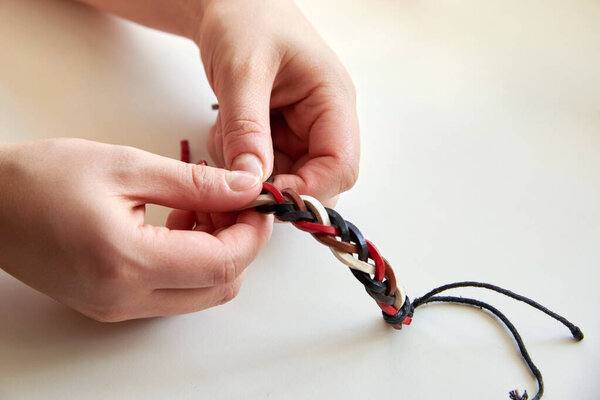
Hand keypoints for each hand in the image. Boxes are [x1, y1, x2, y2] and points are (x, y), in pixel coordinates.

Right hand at [0, 138, 271, 321]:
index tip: (259, 199)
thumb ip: (196, 183)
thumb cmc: (42, 178)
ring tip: (201, 207)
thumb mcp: (127, 166)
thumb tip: (246, 188)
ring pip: (202, 293)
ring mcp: (119, 308)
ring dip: (218, 253)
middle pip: (221, 286)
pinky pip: (175, 292)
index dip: (253, 232)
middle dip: (241, 244)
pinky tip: (179, 225)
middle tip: (234, 201)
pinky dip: (192, 262)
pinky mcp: (114, 304)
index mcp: (128, 262)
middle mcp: (126, 299)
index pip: (223, 262)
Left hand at [197, 0, 359, 204]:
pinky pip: (267, 166)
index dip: (309, 189)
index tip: (267, 195)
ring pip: (288, 177)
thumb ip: (247, 128)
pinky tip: (225, 130)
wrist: (229, 3)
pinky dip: (241, 161)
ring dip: (253, 171)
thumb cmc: (245, 20)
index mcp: (333, 100)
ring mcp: (304, 129)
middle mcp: (325, 120)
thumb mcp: (242, 71)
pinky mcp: (281, 133)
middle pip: (319, 180)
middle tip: (238, 171)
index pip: (341, 165)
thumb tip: (251, 181)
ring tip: (225, 133)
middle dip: (278, 183)